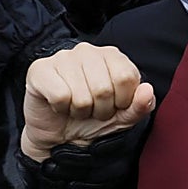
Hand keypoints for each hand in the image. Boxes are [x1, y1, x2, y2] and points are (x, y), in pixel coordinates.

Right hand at [21, 42, 155, 162]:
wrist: (58, 137)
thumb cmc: (92, 121)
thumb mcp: (122, 118)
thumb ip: (140, 106)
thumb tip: (147, 90)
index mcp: (112, 56)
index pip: (126, 77)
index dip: (121, 101)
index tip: (113, 106)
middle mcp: (87, 50)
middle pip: (104, 88)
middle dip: (100, 110)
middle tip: (91, 110)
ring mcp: (63, 57)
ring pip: (81, 95)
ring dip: (80, 111)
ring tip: (74, 108)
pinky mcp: (40, 69)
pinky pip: (60, 95)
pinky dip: (61, 109)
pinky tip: (58, 105)